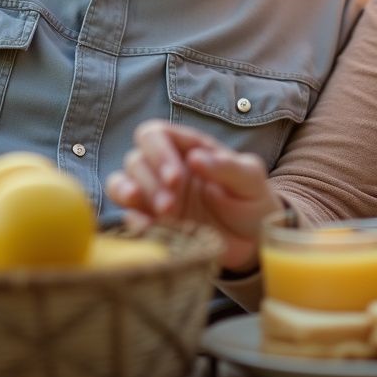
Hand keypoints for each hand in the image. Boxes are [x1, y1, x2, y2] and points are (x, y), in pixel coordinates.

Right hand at [105, 120, 282, 271]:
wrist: (255, 241)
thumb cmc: (253, 200)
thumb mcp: (251, 179)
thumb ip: (227, 166)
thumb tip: (196, 157)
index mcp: (189, 148)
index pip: (156, 134)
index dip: (158, 152)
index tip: (175, 178)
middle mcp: (167, 168)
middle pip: (135, 159)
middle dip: (148, 180)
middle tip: (171, 204)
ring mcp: (156, 195)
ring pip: (121, 182)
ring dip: (131, 195)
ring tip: (157, 213)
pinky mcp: (153, 222)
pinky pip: (128, 215)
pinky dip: (132, 220)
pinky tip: (147, 228)